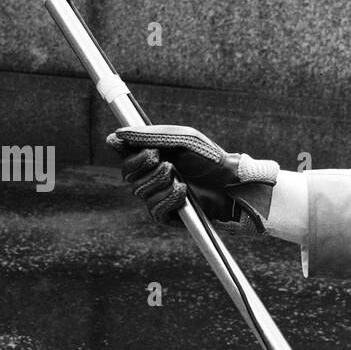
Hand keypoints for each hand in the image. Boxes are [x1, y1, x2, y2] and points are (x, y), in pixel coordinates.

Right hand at [105, 124, 278, 230]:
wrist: (232, 183)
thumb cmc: (209, 158)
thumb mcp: (182, 138)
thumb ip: (150, 135)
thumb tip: (118, 134)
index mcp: (150, 155)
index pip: (121, 152)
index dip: (121, 149)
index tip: (129, 145)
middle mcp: (149, 176)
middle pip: (126, 173)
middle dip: (142, 165)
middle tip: (162, 159)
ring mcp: (156, 195)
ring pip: (139, 191)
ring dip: (159, 181)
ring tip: (179, 176)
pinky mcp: (166, 215)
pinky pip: (154, 209)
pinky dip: (168, 198)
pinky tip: (183, 191)